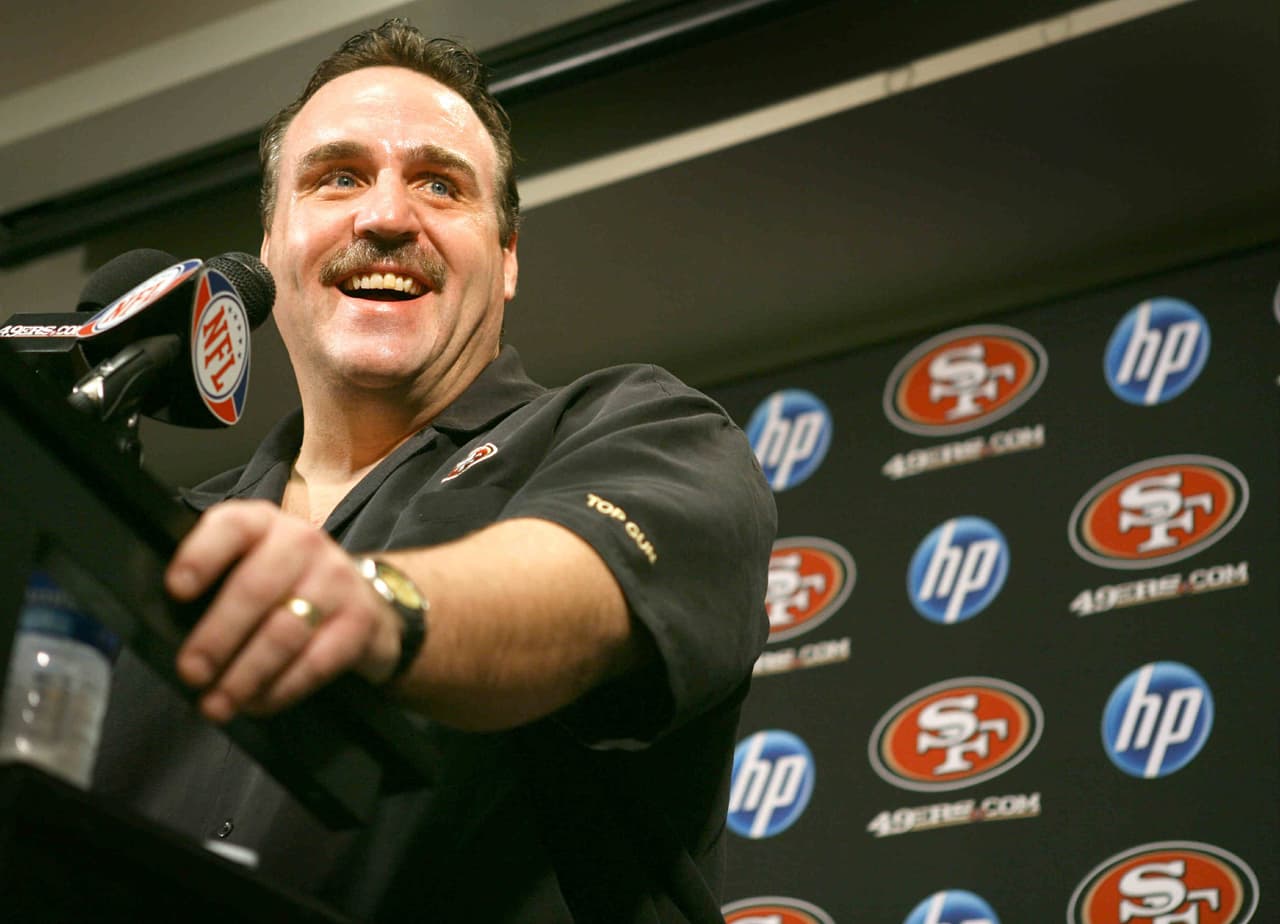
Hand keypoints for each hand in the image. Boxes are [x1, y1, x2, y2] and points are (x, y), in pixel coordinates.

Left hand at [165, 499, 401, 722]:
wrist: (364, 598)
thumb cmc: (286, 586)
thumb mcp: (251, 564)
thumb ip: (213, 583)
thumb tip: (163, 629)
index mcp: (263, 524)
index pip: (232, 527)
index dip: (202, 555)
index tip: (176, 590)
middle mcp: (303, 543)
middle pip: (256, 588)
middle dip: (218, 636)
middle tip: (192, 672)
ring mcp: (337, 580)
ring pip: (285, 631)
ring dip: (246, 674)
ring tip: (218, 703)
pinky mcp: (360, 621)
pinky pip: (317, 661)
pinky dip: (282, 688)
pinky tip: (259, 703)